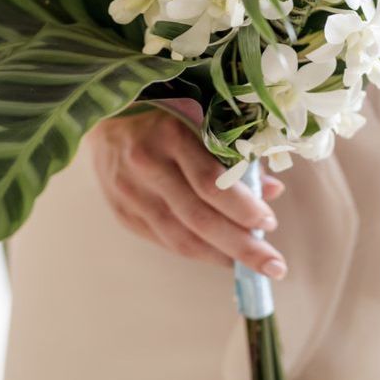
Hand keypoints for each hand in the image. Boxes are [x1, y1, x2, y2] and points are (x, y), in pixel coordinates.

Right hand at [88, 111, 287, 277]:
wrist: (106, 116)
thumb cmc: (166, 112)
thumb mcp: (202, 118)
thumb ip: (236, 153)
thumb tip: (272, 191)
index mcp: (171, 134)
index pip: (211, 183)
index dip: (243, 208)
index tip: (269, 223)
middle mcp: (147, 165)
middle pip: (198, 218)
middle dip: (241, 246)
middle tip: (273, 265)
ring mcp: (130, 192)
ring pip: (179, 237)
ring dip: (220, 256)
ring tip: (250, 267)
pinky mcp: (122, 213)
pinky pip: (164, 241)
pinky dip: (195, 252)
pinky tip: (218, 255)